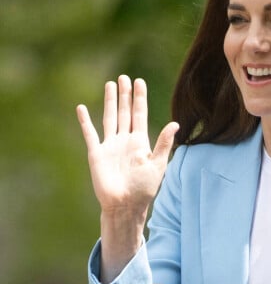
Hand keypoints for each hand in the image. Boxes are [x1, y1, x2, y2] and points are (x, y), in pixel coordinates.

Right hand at [76, 75, 178, 216]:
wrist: (125, 205)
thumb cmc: (144, 189)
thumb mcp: (157, 165)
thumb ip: (163, 143)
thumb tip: (175, 124)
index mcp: (140, 143)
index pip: (140, 115)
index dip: (139, 98)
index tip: (140, 81)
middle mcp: (124, 141)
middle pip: (125, 112)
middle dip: (125, 95)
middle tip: (125, 77)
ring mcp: (110, 146)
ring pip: (110, 118)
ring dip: (110, 102)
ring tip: (110, 84)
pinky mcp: (96, 153)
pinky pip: (90, 133)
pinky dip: (85, 121)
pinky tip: (82, 108)